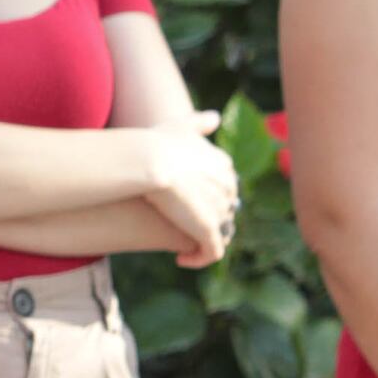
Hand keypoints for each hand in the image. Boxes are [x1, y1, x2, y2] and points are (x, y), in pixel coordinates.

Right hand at [135, 122, 241, 264]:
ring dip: (203, 242)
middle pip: (225, 212)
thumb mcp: (181, 125)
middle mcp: (228, 188)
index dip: (206, 199)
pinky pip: (211, 253)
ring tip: (181, 247)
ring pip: (220, 234)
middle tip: (181, 229)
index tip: (184, 205)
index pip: (224, 188)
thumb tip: (216, 117)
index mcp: (223, 166)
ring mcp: (220, 211)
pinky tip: (180, 260)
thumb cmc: (156, 143)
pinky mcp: (209, 231)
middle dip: (208, 222)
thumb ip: (200, 122)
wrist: (149, 162)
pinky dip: (198, 259)